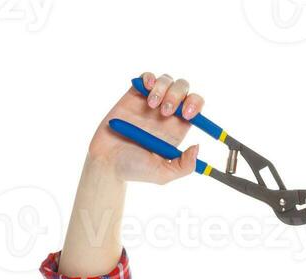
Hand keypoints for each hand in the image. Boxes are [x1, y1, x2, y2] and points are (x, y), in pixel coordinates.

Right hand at [86, 70, 204, 183]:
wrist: (107, 161)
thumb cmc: (135, 169)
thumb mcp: (163, 174)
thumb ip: (184, 166)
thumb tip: (197, 147)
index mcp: (177, 130)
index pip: (195, 109)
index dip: (196, 105)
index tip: (187, 114)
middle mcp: (166, 114)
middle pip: (184, 90)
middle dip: (178, 95)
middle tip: (166, 111)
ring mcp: (150, 103)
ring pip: (167, 80)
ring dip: (163, 88)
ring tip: (151, 105)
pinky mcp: (133, 96)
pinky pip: (147, 77)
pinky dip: (149, 78)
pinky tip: (146, 89)